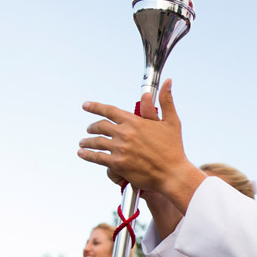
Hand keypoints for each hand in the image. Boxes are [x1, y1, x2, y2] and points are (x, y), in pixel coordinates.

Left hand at [77, 80, 204, 211]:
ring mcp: (120, 149)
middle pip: (100, 126)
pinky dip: (87, 155)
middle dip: (92, 127)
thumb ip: (166, 101)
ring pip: (96, 142)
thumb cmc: (173, 149)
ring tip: (83, 142)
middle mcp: (125, 133)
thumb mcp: (171, 122)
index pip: (110, 110)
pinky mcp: (117, 164)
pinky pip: (97, 157)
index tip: (86, 106)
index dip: (95, 107)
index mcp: (135, 121)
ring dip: (87, 141)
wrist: (172, 173)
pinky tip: (82, 153)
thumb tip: (168, 82)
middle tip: (89, 129)